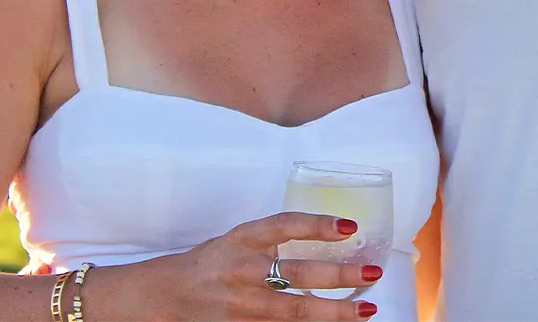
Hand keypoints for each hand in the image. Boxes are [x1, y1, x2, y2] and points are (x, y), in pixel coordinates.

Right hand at [154, 211, 380, 319]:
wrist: (165, 295)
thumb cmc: (209, 263)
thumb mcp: (238, 241)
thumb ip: (274, 241)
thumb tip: (331, 238)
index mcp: (242, 239)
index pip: (284, 225)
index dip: (318, 224)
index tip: (350, 227)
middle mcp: (243, 270)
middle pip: (298, 273)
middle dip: (340, 275)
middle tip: (372, 273)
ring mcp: (242, 304)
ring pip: (294, 310)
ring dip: (334, 312)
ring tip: (366, 309)